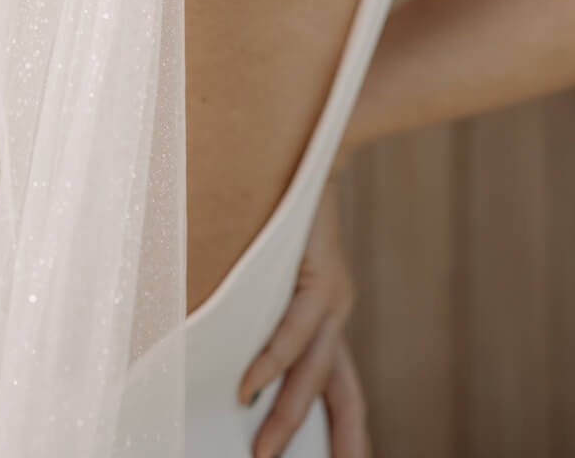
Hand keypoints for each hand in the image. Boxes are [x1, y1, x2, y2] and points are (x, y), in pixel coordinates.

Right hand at [238, 180, 369, 457]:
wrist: (308, 148)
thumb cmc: (278, 206)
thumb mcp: (272, 268)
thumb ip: (261, 307)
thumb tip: (226, 350)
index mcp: (329, 317)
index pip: (344, 393)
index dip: (347, 436)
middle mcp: (337, 313)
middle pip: (332, 394)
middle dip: (305, 440)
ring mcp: (333, 297)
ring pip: (313, 373)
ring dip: (287, 418)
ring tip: (262, 453)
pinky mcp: (321, 277)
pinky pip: (293, 331)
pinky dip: (271, 363)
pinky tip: (249, 387)